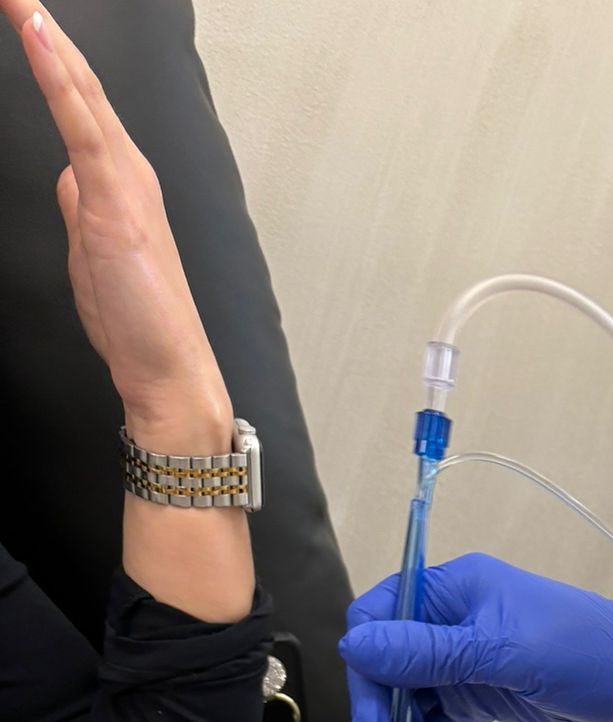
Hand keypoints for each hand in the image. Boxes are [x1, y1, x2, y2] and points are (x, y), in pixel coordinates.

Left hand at [2, 3, 230, 444]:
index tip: (21, 11)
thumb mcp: (92, 256)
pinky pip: (79, 122)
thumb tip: (69, 177)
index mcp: (119, 183)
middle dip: (44, 28)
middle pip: (80, 83)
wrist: (170, 373)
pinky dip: (58, 75)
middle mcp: (128, 171)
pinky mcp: (115, 200)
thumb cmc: (138, 326)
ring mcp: (124, 182)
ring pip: (80, 90)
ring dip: (47, 35)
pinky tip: (38, 33)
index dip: (51, 54)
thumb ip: (81, 209)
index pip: (78, 103)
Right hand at [341, 555, 612, 721]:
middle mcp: (457, 620)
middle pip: (389, 669)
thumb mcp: (509, 656)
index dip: (368, 672)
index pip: (379, 618)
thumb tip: (357, 647)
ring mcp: (470, 660)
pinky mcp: (486, 695)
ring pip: (411, 705)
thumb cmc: (597, 658)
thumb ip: (430, 654)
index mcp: (458, 590)